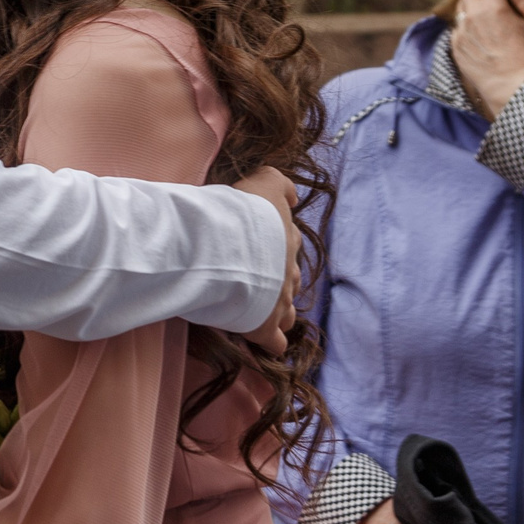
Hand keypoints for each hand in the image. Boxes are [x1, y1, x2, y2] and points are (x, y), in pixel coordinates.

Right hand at [237, 166, 300, 356]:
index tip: (263, 246)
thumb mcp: (264, 182)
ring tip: (264, 312)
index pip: (290, 243)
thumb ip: (279, 184)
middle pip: (292, 280)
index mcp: (287, 240)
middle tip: (261, 279)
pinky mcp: (265, 326)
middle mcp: (289, 272)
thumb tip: (294, 197)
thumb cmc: (242, 212)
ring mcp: (280, 302)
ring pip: (288, 312)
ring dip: (279, 312)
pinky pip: (275, 342)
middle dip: (281, 282)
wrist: (229, 246)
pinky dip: (271, 342)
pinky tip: (264, 341)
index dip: (278, 246)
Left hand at [450, 0, 523, 118]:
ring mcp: (461, 31)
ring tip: (475, 3)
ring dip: (468, 3)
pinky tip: (476, 32)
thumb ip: (514, 3)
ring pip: (462, 8)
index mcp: (493, 6)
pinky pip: (459, 29)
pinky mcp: (455, 45)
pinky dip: (466, 26)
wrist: (510, 86)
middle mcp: (473, 15)